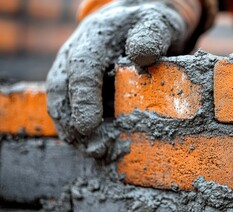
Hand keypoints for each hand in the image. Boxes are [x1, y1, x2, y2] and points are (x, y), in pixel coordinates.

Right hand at [46, 0, 187, 157]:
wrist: (140, 25)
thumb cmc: (150, 25)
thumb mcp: (156, 23)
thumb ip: (151, 35)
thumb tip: (141, 55)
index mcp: (93, 38)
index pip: (81, 68)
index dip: (83, 98)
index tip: (88, 125)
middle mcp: (75, 55)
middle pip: (61, 90)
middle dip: (72, 122)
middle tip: (93, 148)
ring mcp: (74, 72)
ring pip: (62, 103)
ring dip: (74, 131)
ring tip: (96, 152)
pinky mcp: (81, 88)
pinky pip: (73, 110)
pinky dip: (82, 131)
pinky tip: (99, 146)